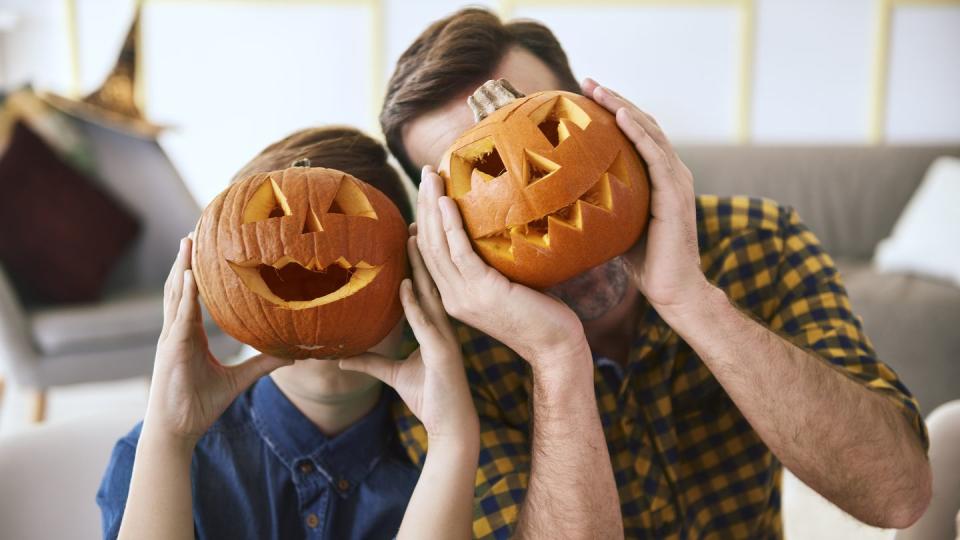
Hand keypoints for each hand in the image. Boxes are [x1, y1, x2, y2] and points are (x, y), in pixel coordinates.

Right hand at [144, 237, 291, 445]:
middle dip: (186, 259)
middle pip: (180, 287)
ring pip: (176, 296)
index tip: (204, 246)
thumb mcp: (238, 380)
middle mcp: (177, 331)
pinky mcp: (172, 350)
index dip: (196, 271)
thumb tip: (292, 356)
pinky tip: (189, 278)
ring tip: (188, 241)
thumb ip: (262, 364)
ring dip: (181, 268)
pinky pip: (180, 318)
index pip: (193, 295)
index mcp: (189, 334)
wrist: (178, 430)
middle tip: (193, 230)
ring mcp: (172, 339)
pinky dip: (185, 297)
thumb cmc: (200, 405)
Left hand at [340, 235, 477, 440]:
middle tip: (414, 220)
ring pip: (432, 295)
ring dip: (421, 267)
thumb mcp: (393, 375)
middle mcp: (443, 326)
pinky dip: (415, 304)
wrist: (451, 427)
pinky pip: (426, 324)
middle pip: (433, 281)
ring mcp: (445, 338)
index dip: (420, 260)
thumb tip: (340, 359)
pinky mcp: (443, 353)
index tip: (410, 232)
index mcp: (437, 327)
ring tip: (410, 239)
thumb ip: (370, 362)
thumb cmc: (429, 398)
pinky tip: (406, 285)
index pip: (428, 286)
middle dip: (424, 252)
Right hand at [415, 167, 589, 371]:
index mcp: (453, 296)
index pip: (428, 254)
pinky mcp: (482, 291)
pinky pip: (459, 251)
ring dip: (432, 205)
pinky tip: (448, 201)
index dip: (423, 219)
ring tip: (431, 175)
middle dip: (423, 204)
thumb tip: (497, 231)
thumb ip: (491, 265)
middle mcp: (451, 297)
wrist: (554, 346)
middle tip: (426, 171)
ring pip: (437, 244)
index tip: (424, 193)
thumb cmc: (538, 314)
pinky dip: (450, 224)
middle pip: (426, 244)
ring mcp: (464, 296)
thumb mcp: (505, 285)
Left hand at [582, 78, 711, 319]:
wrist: (674, 290)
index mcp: (659, 178)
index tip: (585, 97)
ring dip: (623, 106)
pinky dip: (639, 131)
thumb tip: (560, 200)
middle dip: (615, 100)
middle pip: (642, 125)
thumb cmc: (644, 263)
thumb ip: (600, 206)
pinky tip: (620, 115)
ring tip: (597, 89)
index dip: (614, 112)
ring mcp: (676, 181)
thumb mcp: (615, 225)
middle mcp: (672, 173)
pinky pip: (656, 155)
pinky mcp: (675, 193)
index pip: (636, 135)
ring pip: (649, 131)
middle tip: (586, 82)